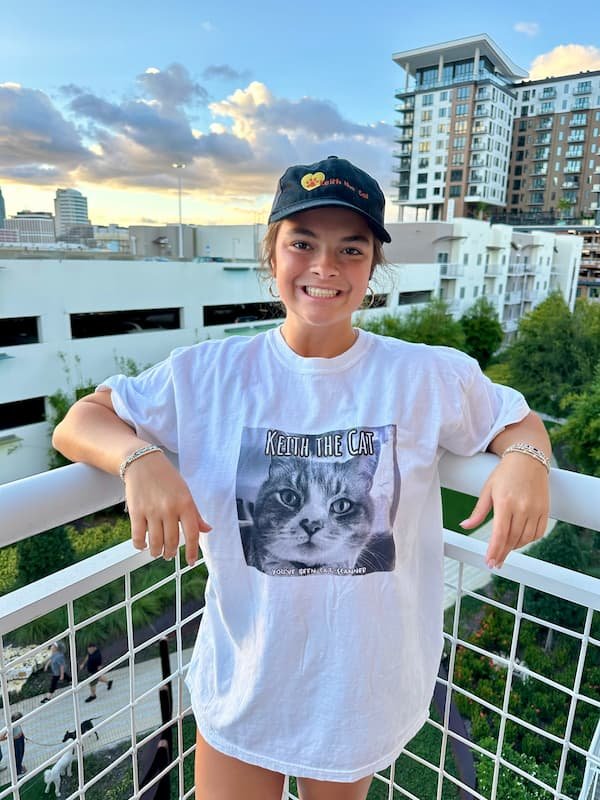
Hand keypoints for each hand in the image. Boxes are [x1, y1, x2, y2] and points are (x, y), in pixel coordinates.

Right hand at [123, 451, 211, 565]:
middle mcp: (170, 509)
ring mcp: (152, 511)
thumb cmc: (167, 478)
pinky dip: (140, 545)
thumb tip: (207, 530)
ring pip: (156, 542)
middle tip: (169, 555)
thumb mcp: (185, 492)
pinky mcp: (136, 511)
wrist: (143, 463)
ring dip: (157, 552)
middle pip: (172, 541)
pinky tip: (143, 545)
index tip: (191, 561)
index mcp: (185, 504)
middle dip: (171, 552)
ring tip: (157, 552)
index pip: (192, 533)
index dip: (192, 551)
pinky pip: (138, 536)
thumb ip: (195, 513)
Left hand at [460, 453, 548, 567]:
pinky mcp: (545, 510)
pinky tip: (520, 540)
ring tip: (505, 550)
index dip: (494, 550)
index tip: (489, 561)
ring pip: (525, 538)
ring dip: (514, 547)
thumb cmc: (504, 474)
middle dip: (502, 553)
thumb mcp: (487, 490)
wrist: (528, 460)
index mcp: (505, 503)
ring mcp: (535, 510)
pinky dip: (528, 540)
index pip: (499, 534)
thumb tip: (465, 526)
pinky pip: (538, 533)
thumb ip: (478, 512)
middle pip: (512, 539)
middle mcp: (522, 508)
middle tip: (495, 562)